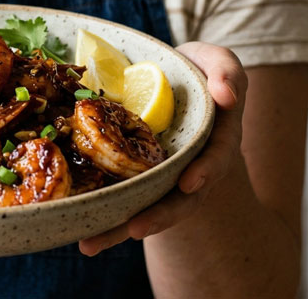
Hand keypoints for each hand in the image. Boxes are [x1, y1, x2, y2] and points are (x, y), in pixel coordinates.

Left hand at [79, 41, 246, 255]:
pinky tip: (80, 237)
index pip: (215, 158)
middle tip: (135, 228)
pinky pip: (123, 202)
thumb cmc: (196, 69)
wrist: (168, 79)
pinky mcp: (137, 179)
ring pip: (147, 209)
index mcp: (216, 141)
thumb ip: (227, 73)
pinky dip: (104, 221)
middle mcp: (193, 167)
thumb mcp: (217, 61)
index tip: (190, 182)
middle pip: (181, 200)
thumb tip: (227, 96)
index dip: (206, 171)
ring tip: (91, 245)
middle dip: (159, 216)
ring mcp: (164, 177)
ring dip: (121, 230)